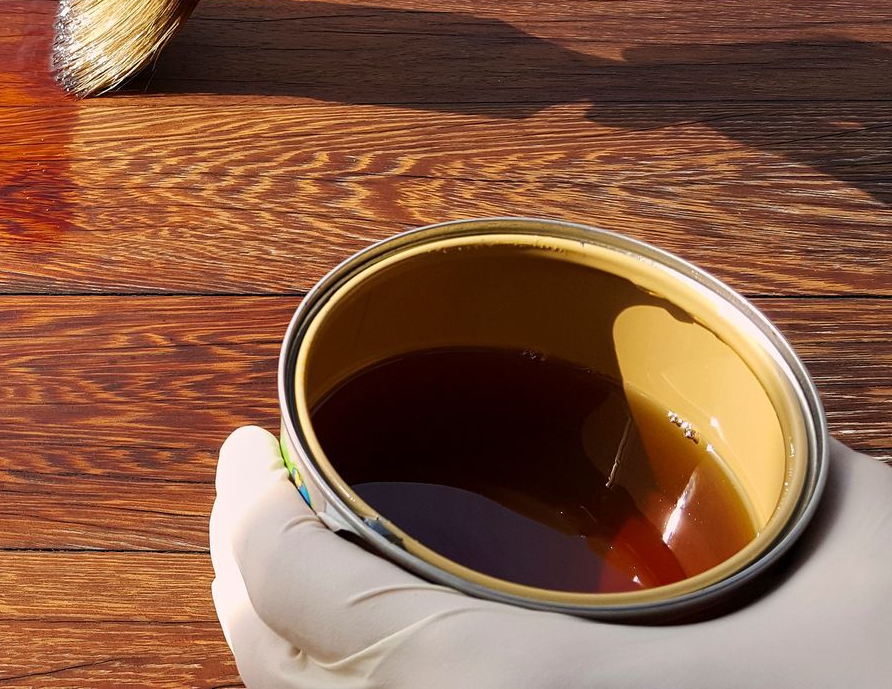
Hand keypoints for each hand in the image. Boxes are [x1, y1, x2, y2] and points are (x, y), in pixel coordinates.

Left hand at [210, 425, 891, 687]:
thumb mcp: (843, 541)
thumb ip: (732, 475)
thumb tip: (691, 415)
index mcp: (509, 683)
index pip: (293, 592)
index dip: (246, 509)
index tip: (248, 445)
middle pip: (280, 676)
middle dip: (244, 578)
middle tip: (256, 502)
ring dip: (288, 650)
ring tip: (302, 571)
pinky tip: (383, 654)